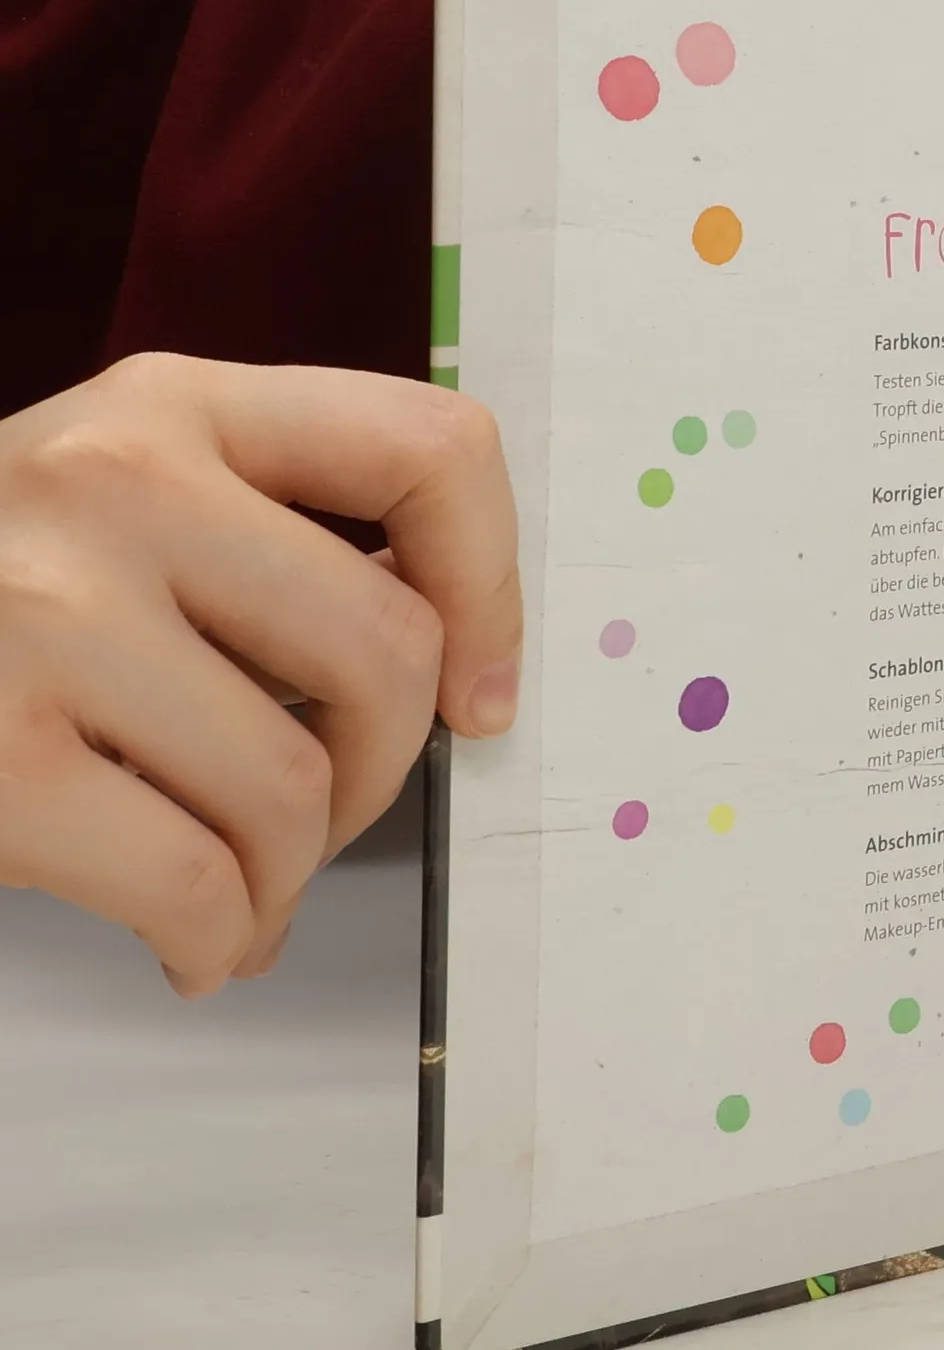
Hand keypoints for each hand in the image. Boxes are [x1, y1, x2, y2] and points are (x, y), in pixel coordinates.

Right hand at [0, 355, 520, 997]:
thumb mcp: (119, 509)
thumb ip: (270, 541)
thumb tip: (461, 671)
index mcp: (174, 406)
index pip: (432, 448)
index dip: (493, 587)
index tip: (478, 690)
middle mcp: (115, 481)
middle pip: (388, 652)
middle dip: (381, 774)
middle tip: (322, 817)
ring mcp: (44, 612)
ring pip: (300, 788)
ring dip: (290, 875)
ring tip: (240, 889)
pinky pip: (202, 884)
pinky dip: (221, 940)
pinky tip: (194, 942)